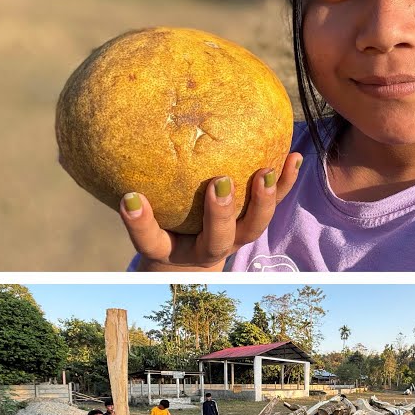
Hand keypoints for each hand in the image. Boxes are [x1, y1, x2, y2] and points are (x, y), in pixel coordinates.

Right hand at [122, 154, 301, 270]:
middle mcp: (211, 246)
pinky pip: (274, 201)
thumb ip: (136, 207)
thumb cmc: (165, 231)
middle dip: (220, 213)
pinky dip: (285, 182)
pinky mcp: (255, 219)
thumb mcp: (147, 223)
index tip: (131, 198)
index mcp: (172, 249)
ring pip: (254, 225)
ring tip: (266, 172)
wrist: (194, 257)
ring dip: (263, 200)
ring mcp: (238, 235)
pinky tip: (294, 156)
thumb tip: (120, 171)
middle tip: (219, 183)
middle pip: (219, 238)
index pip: (153, 240)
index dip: (141, 223)